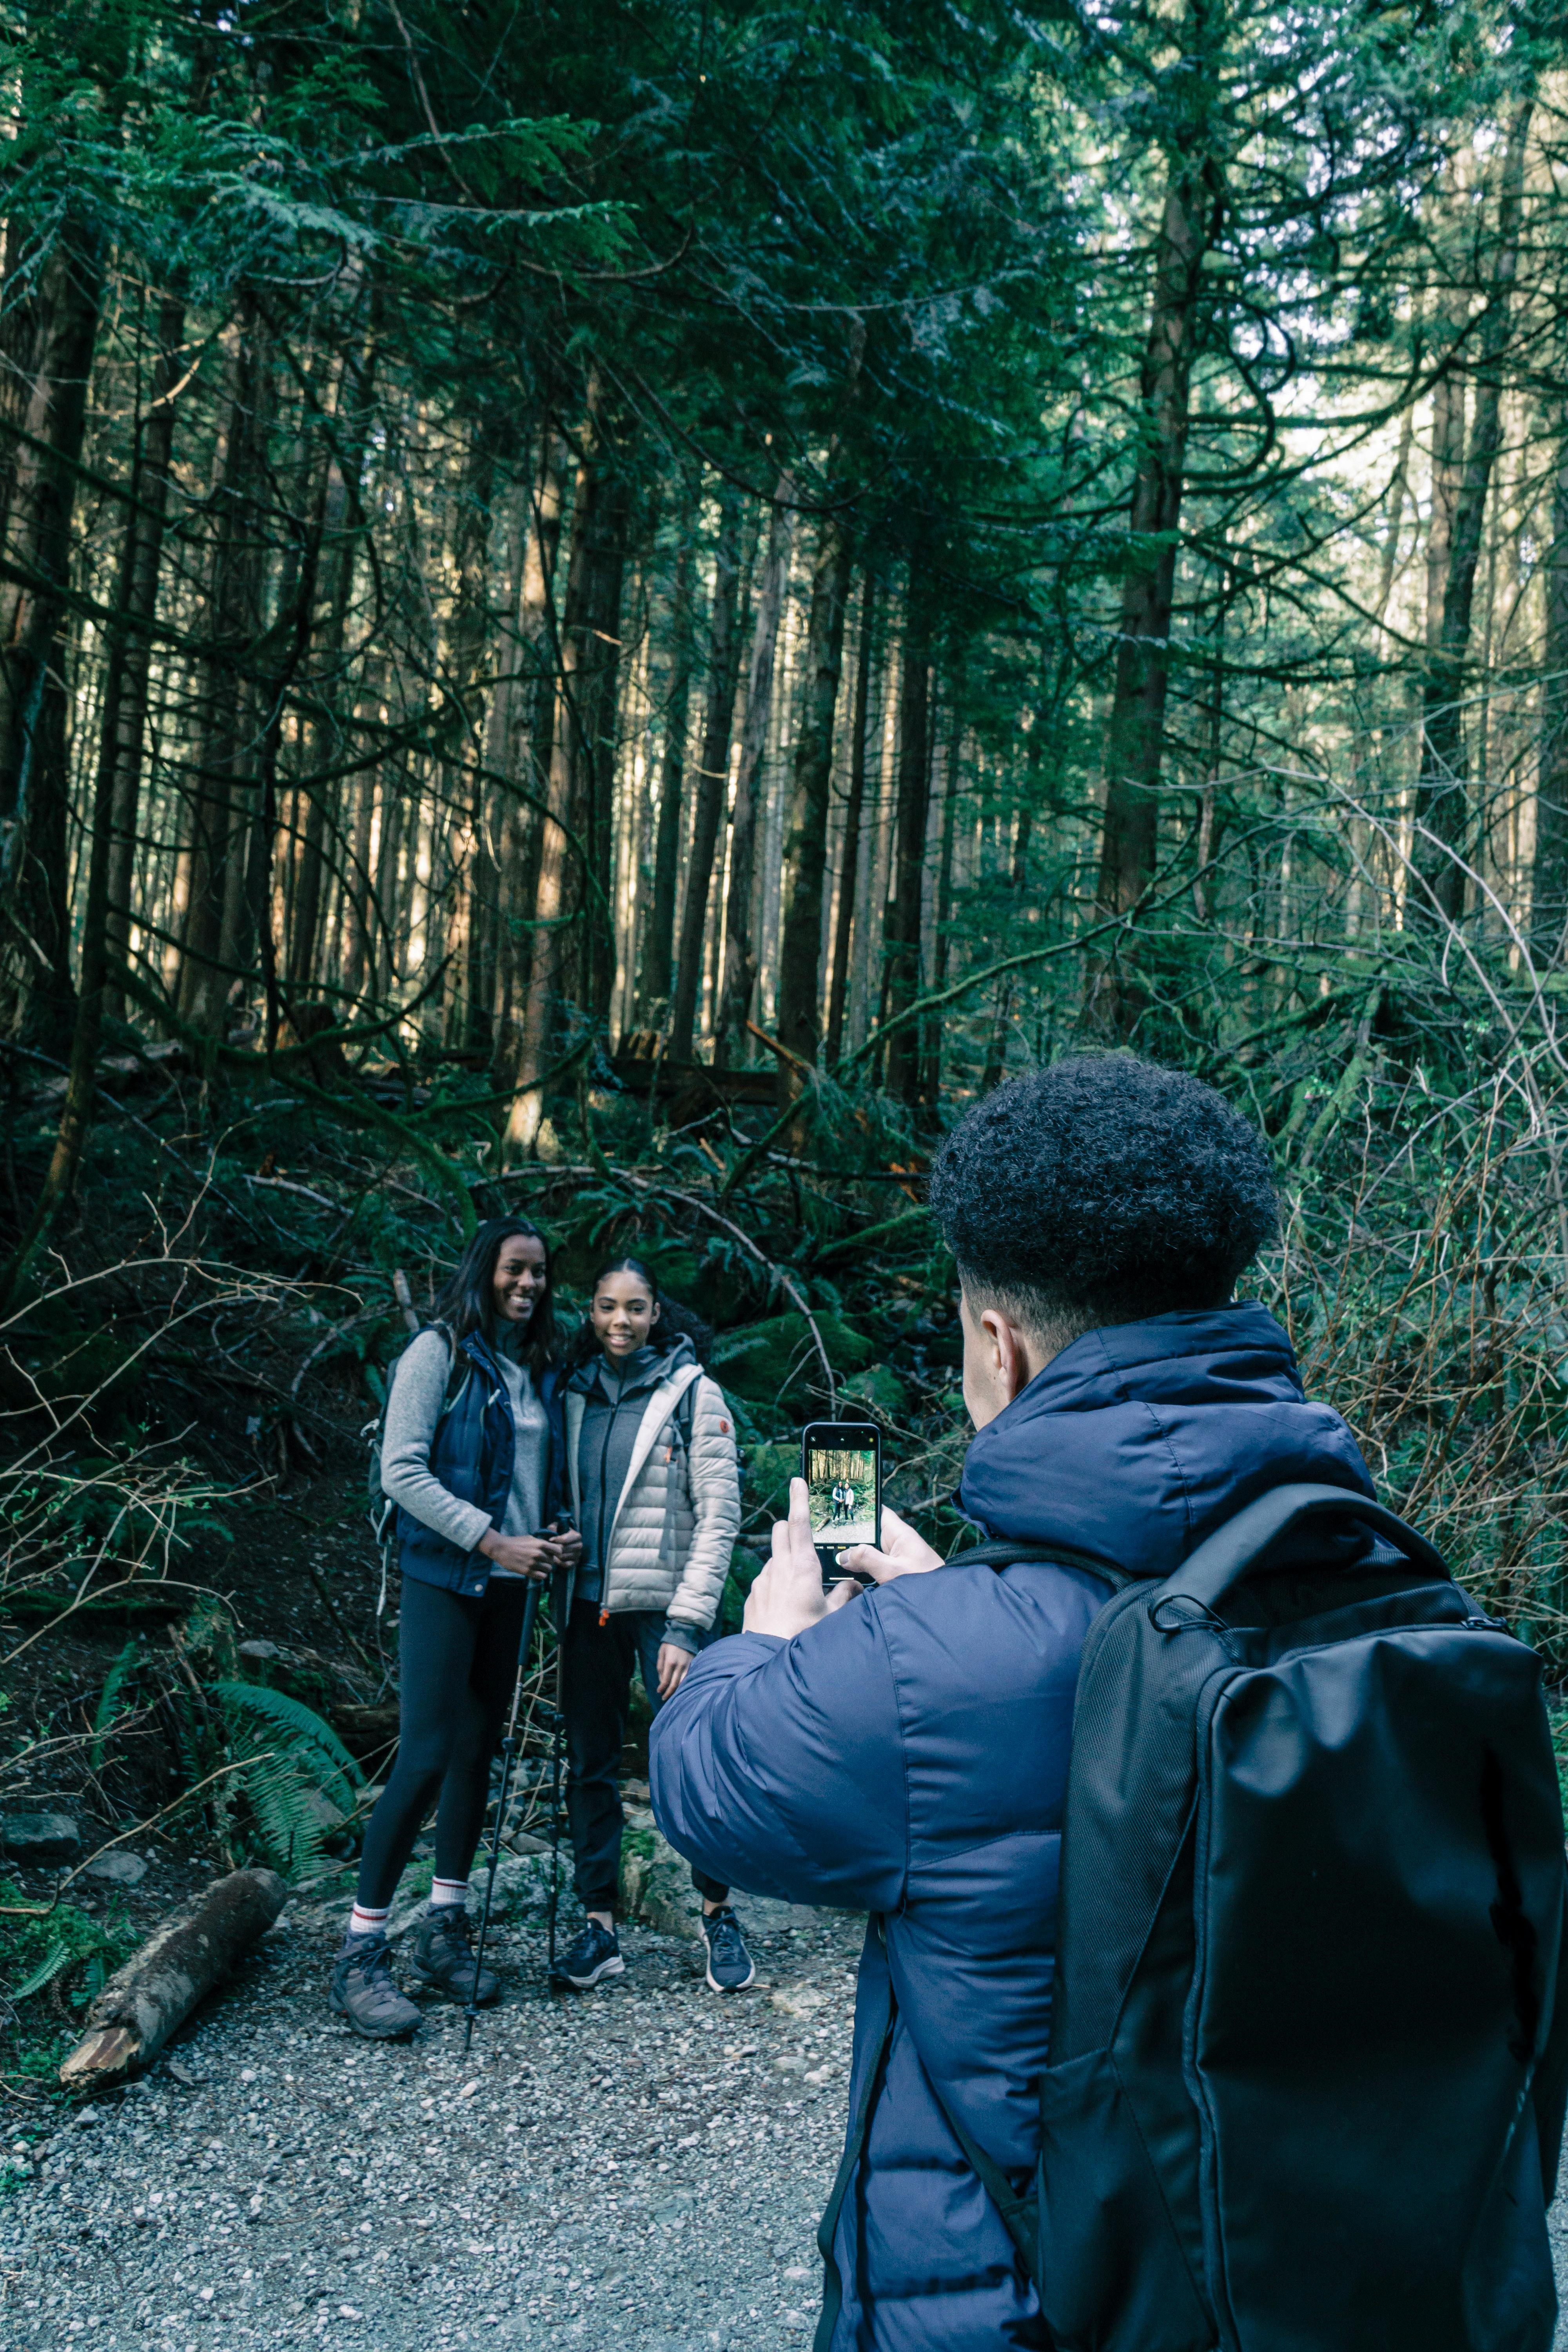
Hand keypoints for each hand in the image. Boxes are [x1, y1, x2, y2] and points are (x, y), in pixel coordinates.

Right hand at [478, 1529, 556, 1579]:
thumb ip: (541, 1543)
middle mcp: (538, 1554)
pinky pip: (542, 1576)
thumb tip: (551, 1546)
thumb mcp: (530, 1538)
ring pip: (549, 1569)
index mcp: (540, 1544)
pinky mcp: (527, 1571)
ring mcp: (533, 1563)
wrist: (501, 1549)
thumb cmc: (516, 1542)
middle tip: (543, 1561)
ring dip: (545, 1569)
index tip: (554, 1555)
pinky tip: (536, 1572)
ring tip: (539, 1567)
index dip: (557, 1553)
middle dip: (549, 1561)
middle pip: (553, 1561)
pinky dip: (541, 1575)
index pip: (558, 1550)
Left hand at [547, 1524, 583, 1567]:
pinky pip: (566, 1564)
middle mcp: (580, 1545)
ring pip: (564, 1557)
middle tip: (549, 1547)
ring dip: (556, 1555)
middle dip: (555, 1548)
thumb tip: (552, 1529)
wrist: (563, 1543)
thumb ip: (553, 1526)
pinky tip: (555, 1558)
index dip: (556, 1540)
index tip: (550, 1539)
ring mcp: (578, 1554)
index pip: (565, 1540)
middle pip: (564, 1549)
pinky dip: (559, 1562)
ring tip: (551, 1552)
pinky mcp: (576, 1562)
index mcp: (577, 1536)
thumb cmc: (559, 1533)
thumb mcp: (556, 1527)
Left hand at [656, 1641, 693, 1698]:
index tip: (658, 1692)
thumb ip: (660, 1667)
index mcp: (670, 1662)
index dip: (662, 1688)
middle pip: (674, 1684)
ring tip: (672, 1696)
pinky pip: (688, 1678)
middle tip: (664, 1698)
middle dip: (668, 1693)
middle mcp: (680, 1666)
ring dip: (677, 1691)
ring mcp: (688, 1666)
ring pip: (682, 1683)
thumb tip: (661, 1680)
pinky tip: (680, 1688)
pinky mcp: (693, 1665)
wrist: (684, 1635)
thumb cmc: (669, 1644)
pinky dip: (684, 1685)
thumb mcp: (661, 1653)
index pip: (666, 1680)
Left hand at [744, 1478, 859, 1639]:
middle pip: (780, 1530)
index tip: (797, 1481)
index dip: (798, 1499)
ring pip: (773, 1555)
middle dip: (791, 1528)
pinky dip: (776, 1581)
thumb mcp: (833, 1616)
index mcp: (803, 1566)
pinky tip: (785, 1604)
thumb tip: (855, 1585)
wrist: (769, 1658)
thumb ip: (845, 1595)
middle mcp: (779, 1567)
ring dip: (785, 1559)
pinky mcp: (753, 1594)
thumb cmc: (804, 1636)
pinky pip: (765, 1578)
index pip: (799, 1522)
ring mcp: (762, 1580)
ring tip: (800, 1586)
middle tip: (805, 1541)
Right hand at [837, 1504, 942, 1584]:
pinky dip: (863, 1568)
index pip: (878, 1511)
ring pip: (870, 1551)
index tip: (839, 1509)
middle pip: (869, 1533)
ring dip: (856, 1556)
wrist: (943, 1607)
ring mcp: (895, 1558)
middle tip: (829, 1542)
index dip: (860, 1509)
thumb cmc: (926, 1584)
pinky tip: (848, 1573)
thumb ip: (867, 1559)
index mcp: (900, 1534)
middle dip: (851, 1537)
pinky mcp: (895, 1572)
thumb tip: (844, 1555)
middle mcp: (897, 1543)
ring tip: (833, 1558)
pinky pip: (874, 1565)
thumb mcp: (892, 1571)